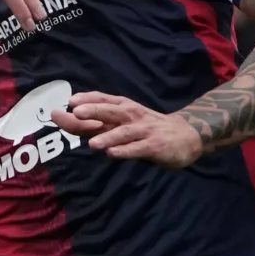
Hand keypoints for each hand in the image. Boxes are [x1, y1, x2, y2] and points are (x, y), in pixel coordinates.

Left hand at [52, 92, 203, 167]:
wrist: (187, 134)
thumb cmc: (147, 128)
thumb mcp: (123, 123)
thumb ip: (97, 124)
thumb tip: (67, 120)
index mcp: (124, 108)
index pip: (103, 101)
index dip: (86, 101)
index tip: (67, 102)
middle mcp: (132, 116)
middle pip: (111, 111)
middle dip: (94, 110)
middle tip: (76, 112)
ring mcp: (144, 130)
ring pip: (124, 132)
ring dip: (108, 136)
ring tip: (91, 144)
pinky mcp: (155, 146)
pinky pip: (138, 148)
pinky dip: (125, 151)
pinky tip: (112, 155)